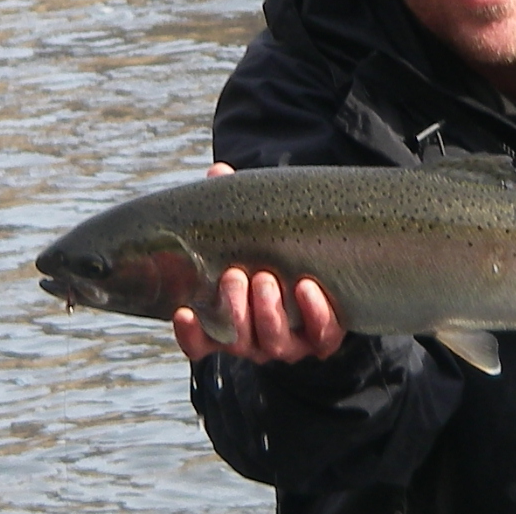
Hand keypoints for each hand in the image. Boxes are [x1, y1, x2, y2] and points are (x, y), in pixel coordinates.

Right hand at [171, 163, 346, 363]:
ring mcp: (290, 342)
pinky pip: (321, 335)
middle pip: (237, 340)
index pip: (200, 344)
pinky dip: (314, 312)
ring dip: (267, 312)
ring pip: (273, 341)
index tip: (182, 312)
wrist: (333, 266)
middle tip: (235, 275)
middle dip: (234, 309)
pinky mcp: (325, 337)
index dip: (190, 334)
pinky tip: (306, 286)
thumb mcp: (254, 231)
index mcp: (231, 322)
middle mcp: (257, 339)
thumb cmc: (278, 250)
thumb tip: (218, 172)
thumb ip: (234, 208)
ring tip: (267, 277)